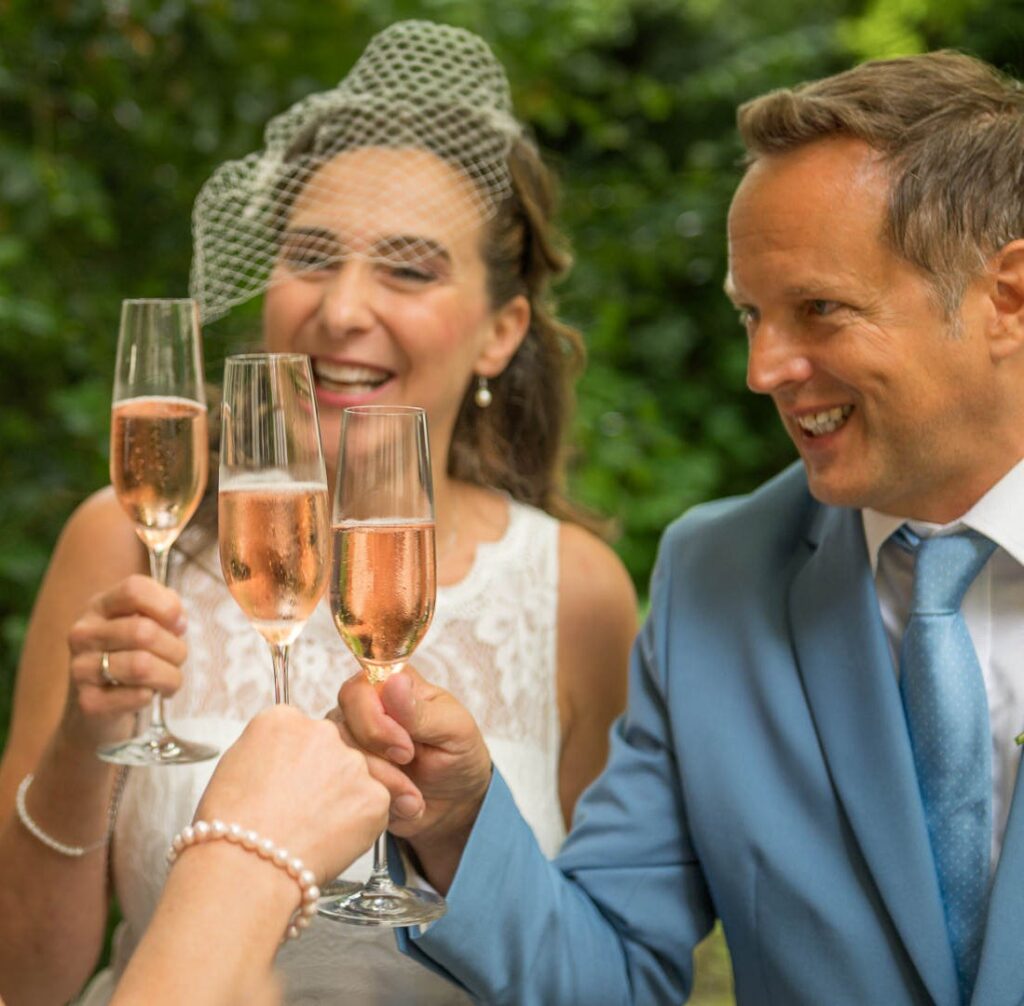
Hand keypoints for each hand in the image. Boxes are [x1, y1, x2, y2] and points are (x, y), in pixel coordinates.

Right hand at [63, 574, 188, 747]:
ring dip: (170, 676)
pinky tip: (148, 695)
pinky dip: (153, 695)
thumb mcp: (148, 623)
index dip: (167, 606)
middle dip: (176, 650)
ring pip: (143, 665)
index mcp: (100, 606)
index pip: (135, 589)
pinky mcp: (88, 702)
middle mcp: (83, 633)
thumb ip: (165, 610)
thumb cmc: (133, 656)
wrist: (99, 708)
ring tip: (168, 680)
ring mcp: (80, 668)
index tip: (178, 624)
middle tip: (176, 660)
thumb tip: (177, 621)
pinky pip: (138, 695)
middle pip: (145, 632)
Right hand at [195, 705, 388, 882]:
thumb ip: (268, 750)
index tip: (290, 783)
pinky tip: (330, 840)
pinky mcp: (374, 795)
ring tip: (313, 829)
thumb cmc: (230, 828)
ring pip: (356, 777)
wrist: (245, 868)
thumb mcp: (234, 767)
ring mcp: (352, 762)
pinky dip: (359, 825)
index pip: (303, 732)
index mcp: (283, 720)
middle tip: (303, 810)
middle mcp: (322, 731)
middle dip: (324, 776)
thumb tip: (284, 758)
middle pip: (333, 749)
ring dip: (343, 798)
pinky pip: (374, 806)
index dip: (296, 762)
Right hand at [335, 665, 491, 890]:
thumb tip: (394, 682)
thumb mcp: (453, 730)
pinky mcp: (349, 776)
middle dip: (379, 759)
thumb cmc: (457, 754)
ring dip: (384, 785)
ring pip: (341, 763)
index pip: (356, 691)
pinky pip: (346, 790)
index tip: (406, 749)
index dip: (374, 722)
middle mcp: (362, 711)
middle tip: (410, 767)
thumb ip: (420, 711)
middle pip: (341, 728)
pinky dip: (379, 802)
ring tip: (414, 797)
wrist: (456, 802)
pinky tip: (404, 804)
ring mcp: (352, 745)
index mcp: (389, 686)